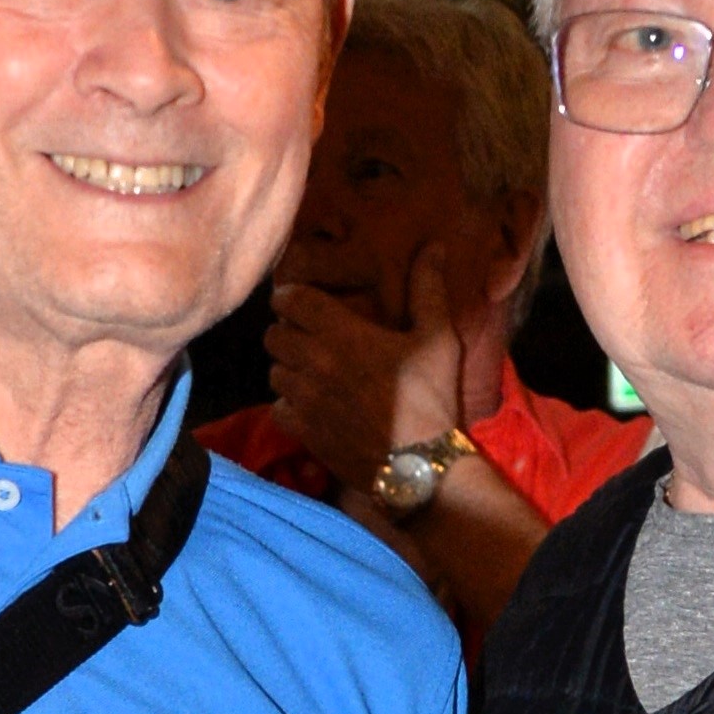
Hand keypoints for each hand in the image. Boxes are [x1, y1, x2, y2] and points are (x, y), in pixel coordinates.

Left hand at [266, 249, 467, 495]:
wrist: (421, 466)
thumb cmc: (432, 397)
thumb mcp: (439, 339)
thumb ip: (429, 289)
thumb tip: (433, 246)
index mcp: (342, 333)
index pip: (291, 300)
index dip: (290, 296)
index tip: (300, 300)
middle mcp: (314, 362)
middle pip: (274, 335)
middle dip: (286, 330)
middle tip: (305, 335)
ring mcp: (305, 399)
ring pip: (273, 371)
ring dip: (286, 366)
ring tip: (307, 369)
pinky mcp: (304, 431)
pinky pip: (277, 407)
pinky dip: (287, 402)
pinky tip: (307, 403)